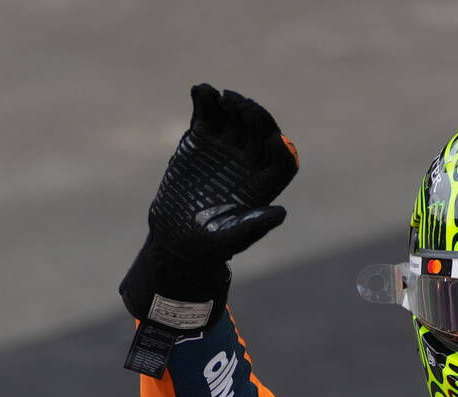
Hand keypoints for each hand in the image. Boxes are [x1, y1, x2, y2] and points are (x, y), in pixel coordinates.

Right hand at [119, 84, 298, 325]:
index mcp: (263, 184)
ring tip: (224, 98)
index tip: (274, 141)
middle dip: (256, 118)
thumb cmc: (208, 244)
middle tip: (244, 108)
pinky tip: (201, 91)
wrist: (175, 235)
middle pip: (262, 132)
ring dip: (234, 104)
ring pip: (236, 117)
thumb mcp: (231, 238)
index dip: (282, 150)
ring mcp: (225, 145)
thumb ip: (254, 225)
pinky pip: (207, 111)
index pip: (282, 160)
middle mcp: (248, 161)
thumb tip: (282, 213)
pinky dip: (205, 98)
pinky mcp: (201, 137)